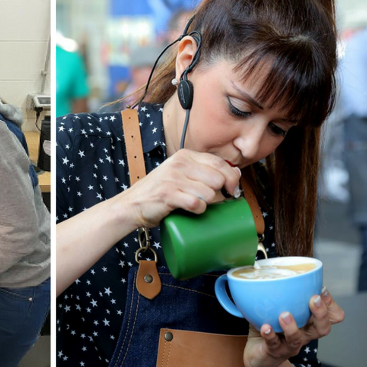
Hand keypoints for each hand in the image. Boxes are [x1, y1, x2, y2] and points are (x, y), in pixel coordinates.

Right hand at [116, 149, 241, 228]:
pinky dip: (198, 210)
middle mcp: (179, 164)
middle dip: (220, 193)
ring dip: (208, 203)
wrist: (131, 205)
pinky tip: (191, 210)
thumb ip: (202, 171)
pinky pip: (197, 203)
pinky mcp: (168, 195)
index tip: (232, 189)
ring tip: (196, 204)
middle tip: (212, 200)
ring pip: (210, 193)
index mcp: (184, 156)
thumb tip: (235, 174)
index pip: (219, 162)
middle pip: (218, 179)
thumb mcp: (179, 173)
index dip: (231, 177)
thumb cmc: (159, 192)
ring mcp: (173, 178)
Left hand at [243, 287, 344, 366]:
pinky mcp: (274, 351)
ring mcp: (289, 344)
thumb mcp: (278, 310)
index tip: (322, 289)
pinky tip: (266, 327)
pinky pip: (274, 344)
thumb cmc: (270, 329)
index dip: (330, 304)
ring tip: (284, 314)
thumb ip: (281, 295)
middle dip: (321, 313)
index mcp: (308, 323)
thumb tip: (274, 271)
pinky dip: (270, 335)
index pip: (331, 316)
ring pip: (298, 338)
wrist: (259, 356)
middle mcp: (303, 334)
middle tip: (314, 299)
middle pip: (322, 328)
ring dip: (292, 326)